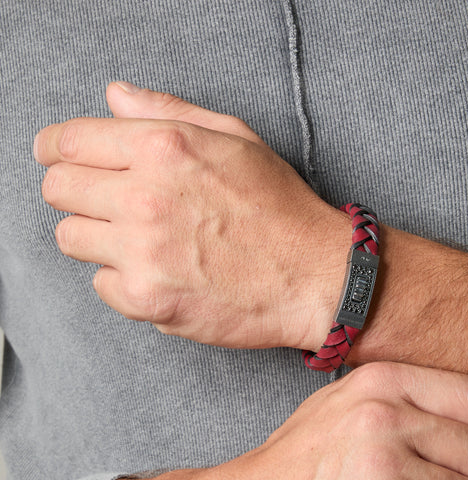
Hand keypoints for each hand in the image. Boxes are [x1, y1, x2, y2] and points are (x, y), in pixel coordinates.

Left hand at [34, 82, 345, 349]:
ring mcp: (143, 252)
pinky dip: (124, 281)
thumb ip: (168, 112)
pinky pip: (102, 286)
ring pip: (71, 239)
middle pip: (59, 190)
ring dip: (99, 238)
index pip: (67, 142)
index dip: (58, 150)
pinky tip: (161, 274)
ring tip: (142, 242)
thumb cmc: (282, 210)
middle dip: (77, 193)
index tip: (61, 160)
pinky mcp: (148, 299)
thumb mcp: (235, 140)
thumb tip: (115, 97)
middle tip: (109, 204)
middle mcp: (145, 197)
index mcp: (164, 148)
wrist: (316, 277)